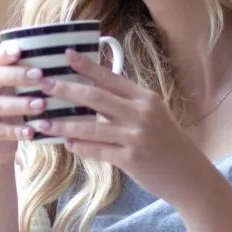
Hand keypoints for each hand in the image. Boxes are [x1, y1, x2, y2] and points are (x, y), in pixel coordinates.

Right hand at [0, 41, 47, 166]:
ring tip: (41, 105)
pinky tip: (31, 131)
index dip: (3, 53)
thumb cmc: (12, 110)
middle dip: (17, 76)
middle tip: (40, 76)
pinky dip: (15, 131)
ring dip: (19, 104)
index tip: (20, 51)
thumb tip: (60, 58)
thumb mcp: (16, 91)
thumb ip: (27, 75)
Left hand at [35, 49, 215, 206]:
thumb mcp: (154, 115)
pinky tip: (65, 143)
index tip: (65, 55)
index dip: (86, 65)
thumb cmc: (168, 143)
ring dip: (63, 123)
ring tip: (42, 121)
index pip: (110, 77)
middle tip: (41, 83)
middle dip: (65, 89)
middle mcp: (140, 113)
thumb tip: (93, 91)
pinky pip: (97, 150)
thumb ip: (127, 103)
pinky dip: (79, 146)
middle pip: (95, 97)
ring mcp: (135, 136)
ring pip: (91, 127)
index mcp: (145, 97)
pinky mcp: (130, 159)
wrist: (190, 176)